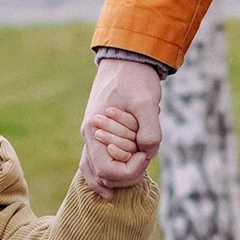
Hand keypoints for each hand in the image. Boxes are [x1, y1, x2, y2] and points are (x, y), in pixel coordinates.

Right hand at [81, 55, 163, 195]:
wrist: (127, 58)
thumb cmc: (134, 78)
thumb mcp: (146, 101)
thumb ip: (149, 129)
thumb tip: (148, 152)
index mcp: (94, 130)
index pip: (107, 170)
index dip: (130, 170)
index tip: (146, 154)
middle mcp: (89, 136)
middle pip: (101, 176)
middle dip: (126, 176)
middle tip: (145, 161)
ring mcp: (93, 136)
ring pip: (95, 171)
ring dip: (117, 178)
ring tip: (135, 176)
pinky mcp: (102, 133)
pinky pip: (99, 160)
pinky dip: (109, 173)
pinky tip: (120, 181)